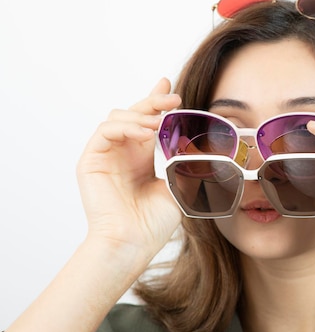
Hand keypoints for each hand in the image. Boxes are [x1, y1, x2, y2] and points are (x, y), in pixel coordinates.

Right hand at [76, 78, 182, 258]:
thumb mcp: (179, 186)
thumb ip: (186, 162)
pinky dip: (126, 126)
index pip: (149, 121)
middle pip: (135, 113)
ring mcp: (106, 155)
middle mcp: (124, 152)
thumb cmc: (154, 222)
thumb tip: (206, 143)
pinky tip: (145, 133)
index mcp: (143, 157)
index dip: (157, 102)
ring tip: (161, 121)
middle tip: (174, 98)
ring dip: (142, 114)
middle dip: (154, 101)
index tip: (171, 88)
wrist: (133, 243)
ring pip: (119, 116)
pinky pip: (105, 131)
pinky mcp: (91, 161)